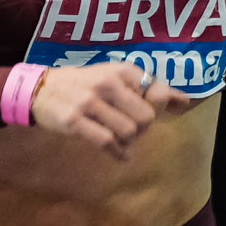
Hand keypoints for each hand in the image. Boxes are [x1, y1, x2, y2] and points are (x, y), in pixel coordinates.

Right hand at [23, 60, 189, 156]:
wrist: (39, 89)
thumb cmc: (83, 84)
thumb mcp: (114, 77)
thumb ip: (148, 88)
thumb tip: (185, 101)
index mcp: (121, 70)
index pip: (158, 92)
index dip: (159, 109)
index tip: (150, 115)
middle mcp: (107, 83)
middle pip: (147, 117)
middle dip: (142, 130)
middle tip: (131, 130)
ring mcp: (90, 102)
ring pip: (129, 132)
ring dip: (129, 142)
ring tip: (121, 141)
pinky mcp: (75, 121)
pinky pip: (107, 142)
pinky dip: (119, 153)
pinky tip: (119, 154)